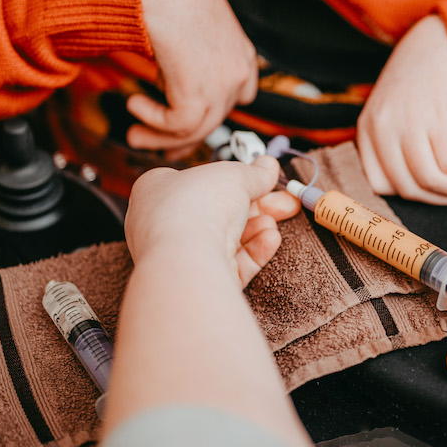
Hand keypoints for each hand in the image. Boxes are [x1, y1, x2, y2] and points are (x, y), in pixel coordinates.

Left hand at [124, 156, 299, 287]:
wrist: (186, 258)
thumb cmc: (195, 206)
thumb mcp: (233, 175)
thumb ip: (255, 173)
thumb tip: (269, 166)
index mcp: (159, 191)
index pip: (199, 182)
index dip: (232, 179)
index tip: (262, 178)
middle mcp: (166, 224)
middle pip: (221, 212)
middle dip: (258, 205)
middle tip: (287, 201)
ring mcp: (182, 255)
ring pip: (228, 239)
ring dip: (257, 227)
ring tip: (275, 220)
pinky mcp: (200, 281)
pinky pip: (231, 264)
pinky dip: (253, 250)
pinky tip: (271, 238)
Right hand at [127, 0, 257, 157]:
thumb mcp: (189, 29)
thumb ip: (190, 58)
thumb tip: (168, 82)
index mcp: (240, 54)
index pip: (239, 99)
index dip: (208, 115)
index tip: (181, 126)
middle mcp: (238, 72)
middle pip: (214, 122)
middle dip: (179, 139)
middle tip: (149, 140)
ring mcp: (224, 85)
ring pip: (195, 130)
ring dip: (158, 137)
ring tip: (134, 135)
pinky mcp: (202, 93)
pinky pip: (178, 124)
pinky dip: (153, 121)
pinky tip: (135, 104)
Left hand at [356, 15, 446, 205]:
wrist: (441, 38)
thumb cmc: (423, 83)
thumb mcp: (397, 115)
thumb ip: (403, 151)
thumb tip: (438, 195)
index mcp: (366, 131)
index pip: (379, 186)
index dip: (412, 195)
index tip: (437, 190)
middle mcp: (381, 129)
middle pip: (410, 190)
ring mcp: (406, 123)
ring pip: (433, 182)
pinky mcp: (435, 115)